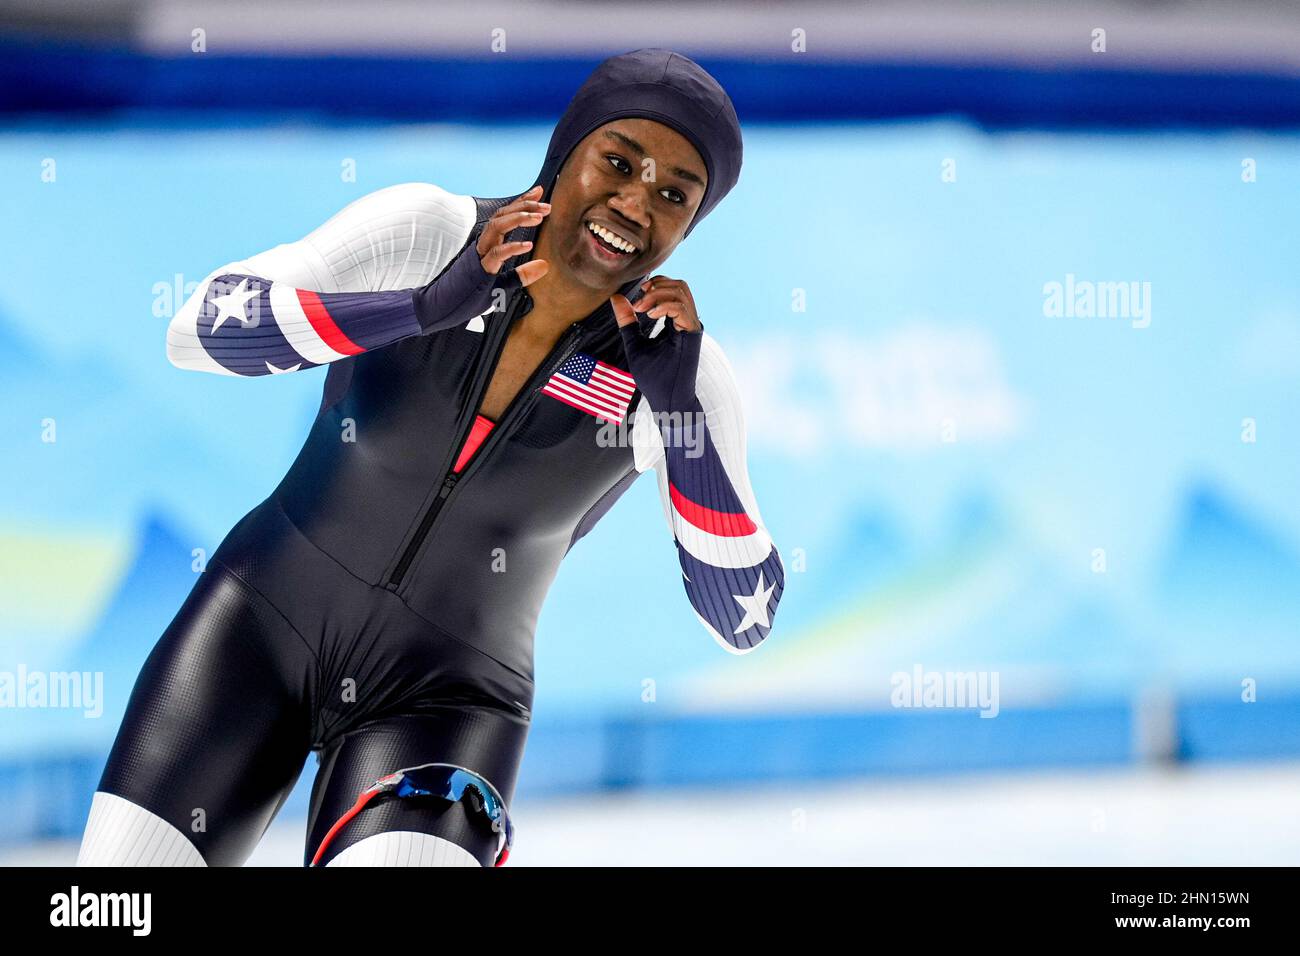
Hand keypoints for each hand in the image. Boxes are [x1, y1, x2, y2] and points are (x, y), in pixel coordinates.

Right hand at [413, 185, 550, 333]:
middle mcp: (483, 244)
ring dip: (519, 218)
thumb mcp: (503, 286)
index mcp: (489, 244)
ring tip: (538, 217)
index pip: (506, 217)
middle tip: (546, 206)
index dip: (522, 202)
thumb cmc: (469, 295)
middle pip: (503, 216)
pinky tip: (527, 245)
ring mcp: (479, 254)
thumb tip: (545, 266)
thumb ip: (522, 275)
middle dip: (525, 207)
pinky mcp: (478, 269)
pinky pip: (495, 253)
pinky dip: (512, 247)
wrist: (442, 306)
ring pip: (497, 227)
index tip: (539, 193)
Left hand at [610, 275, 703, 414]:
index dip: (654, 286)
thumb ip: (628, 322)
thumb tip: (616, 298)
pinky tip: (649, 316)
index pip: (671, 290)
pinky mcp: (692, 334)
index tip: (635, 301)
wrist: (667, 400)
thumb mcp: (635, 344)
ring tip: (641, 310)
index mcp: (675, 322)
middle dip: (657, 286)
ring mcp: (690, 326)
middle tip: (639, 302)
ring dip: (658, 294)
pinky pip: (681, 307)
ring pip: (681, 291)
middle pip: (679, 285)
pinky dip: (663, 306)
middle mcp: (686, 321)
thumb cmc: (654, 378)